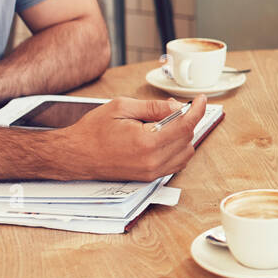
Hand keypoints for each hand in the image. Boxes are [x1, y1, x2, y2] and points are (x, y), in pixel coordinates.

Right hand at [59, 96, 208, 181]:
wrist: (76, 155)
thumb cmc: (94, 130)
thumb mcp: (123, 107)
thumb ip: (154, 107)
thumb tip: (178, 107)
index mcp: (147, 142)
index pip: (185, 126)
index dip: (197, 110)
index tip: (201, 100)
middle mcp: (152, 161)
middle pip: (188, 138)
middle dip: (186, 120)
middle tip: (171, 108)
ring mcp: (152, 172)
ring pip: (186, 152)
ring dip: (183, 135)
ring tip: (164, 123)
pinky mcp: (149, 178)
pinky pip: (176, 163)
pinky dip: (177, 149)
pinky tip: (164, 137)